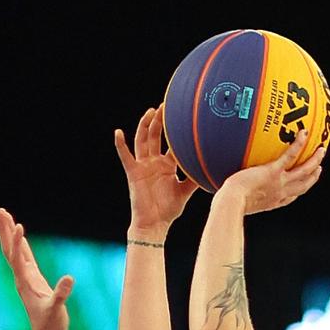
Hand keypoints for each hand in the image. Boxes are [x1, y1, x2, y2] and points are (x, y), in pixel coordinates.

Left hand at [0, 208, 72, 329]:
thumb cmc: (52, 325)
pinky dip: (21, 245)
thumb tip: (68, 279)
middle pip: (9, 249)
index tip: (18, 225)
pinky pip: (24, 258)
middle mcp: (22, 278)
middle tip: (0, 210)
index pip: (18, 257)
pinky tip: (20, 237)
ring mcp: (26, 279)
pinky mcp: (33, 281)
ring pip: (15, 252)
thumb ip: (61, 295)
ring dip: (9, 234)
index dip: (17, 241)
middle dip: (4, 230)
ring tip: (7, 217)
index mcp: (25, 282)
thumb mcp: (57, 310)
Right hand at [114, 104, 198, 234]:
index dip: (176, 131)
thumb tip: (212, 167)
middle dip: (160, 120)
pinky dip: (120, 144)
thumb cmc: (169, 209)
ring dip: (145, 125)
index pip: (171, 143)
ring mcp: (142, 166)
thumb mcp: (186, 190)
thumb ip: (195, 178)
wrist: (154, 224)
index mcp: (166, 165)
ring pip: (143, 140)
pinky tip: (118, 132)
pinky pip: (125, 156)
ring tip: (151, 111)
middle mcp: (154, 162)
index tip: (183, 116)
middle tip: (166, 105)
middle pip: (156, 135)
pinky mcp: (133, 173)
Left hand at [218, 130, 324, 213]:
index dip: (299, 190)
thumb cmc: (228, 204)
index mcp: (273, 202)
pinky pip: (290, 155)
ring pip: (304, 171)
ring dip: (314, 160)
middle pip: (303, 185)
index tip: (304, 184)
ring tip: (321, 149)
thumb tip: (225, 188)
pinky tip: (303, 132)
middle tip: (319, 167)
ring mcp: (279, 183)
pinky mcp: (273, 171)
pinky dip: (298, 144)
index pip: (290, 197)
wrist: (231, 203)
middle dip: (313, 176)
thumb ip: (236, 194)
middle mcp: (280, 194)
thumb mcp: (235, 200)